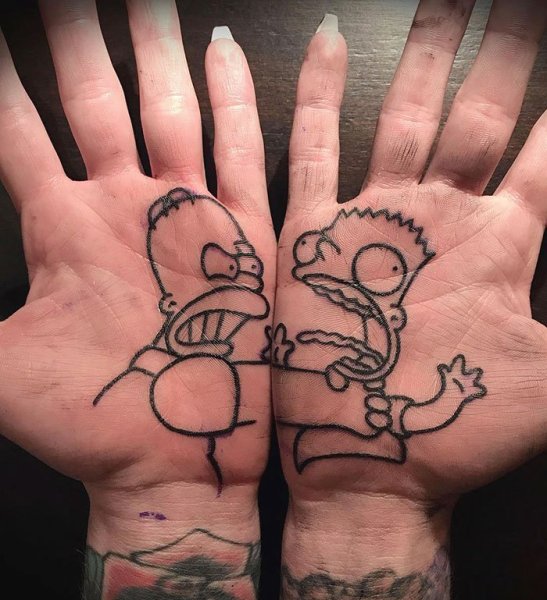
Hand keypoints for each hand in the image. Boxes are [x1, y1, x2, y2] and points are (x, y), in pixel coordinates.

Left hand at [0, 0, 273, 589]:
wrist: (176, 455)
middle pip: (97, 99)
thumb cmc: (92, 420)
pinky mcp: (241, 238)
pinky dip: (237, 101)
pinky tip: (225, 51)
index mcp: (65, 228)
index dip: (0, 79)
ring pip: (169, 110)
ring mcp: (186, 216)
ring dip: (155, 50)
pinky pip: (243, 153)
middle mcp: (127, 208)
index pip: (19, 130)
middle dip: (79, 35)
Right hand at [273, 2, 546, 592]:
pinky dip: (320, 99)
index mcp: (501, 240)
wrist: (368, 462)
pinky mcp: (317, 238)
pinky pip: (314, 153)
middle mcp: (441, 216)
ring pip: (408, 114)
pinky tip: (327, 41)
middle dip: (502, 47)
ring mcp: (378, 221)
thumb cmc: (453, 431)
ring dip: (428, 52)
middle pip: (480, 108)